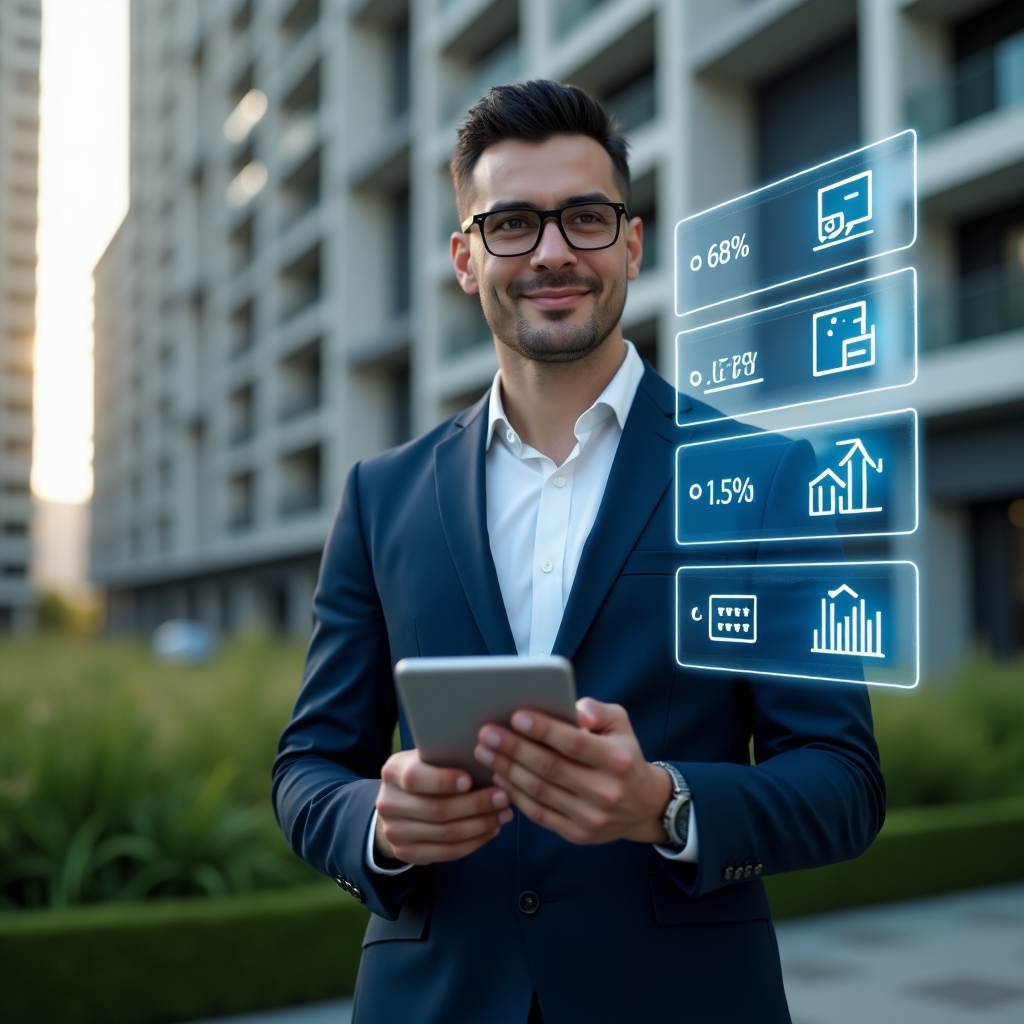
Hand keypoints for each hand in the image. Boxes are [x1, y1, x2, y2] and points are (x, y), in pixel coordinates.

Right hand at [374, 749, 512, 865]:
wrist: (396, 806)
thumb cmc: (424, 773)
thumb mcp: (426, 758)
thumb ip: (446, 757)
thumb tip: (488, 754)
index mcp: (393, 772)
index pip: (415, 778)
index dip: (443, 781)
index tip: (470, 780)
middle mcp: (388, 804)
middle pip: (437, 810)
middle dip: (476, 804)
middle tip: (504, 797)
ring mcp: (395, 833)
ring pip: (446, 834)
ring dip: (481, 825)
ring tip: (504, 813)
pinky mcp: (407, 854)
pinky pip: (447, 853)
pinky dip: (474, 842)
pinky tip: (491, 830)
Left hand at [473, 698, 672, 845]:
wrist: (644, 806)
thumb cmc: (623, 755)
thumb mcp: (620, 725)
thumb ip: (597, 710)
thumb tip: (573, 710)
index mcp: (616, 760)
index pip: (574, 743)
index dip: (543, 730)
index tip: (516, 716)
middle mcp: (605, 791)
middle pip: (549, 767)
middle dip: (513, 748)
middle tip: (486, 733)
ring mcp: (590, 817)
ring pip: (539, 791)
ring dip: (507, 770)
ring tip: (485, 752)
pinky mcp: (577, 834)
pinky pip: (539, 814)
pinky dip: (515, 795)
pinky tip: (499, 777)